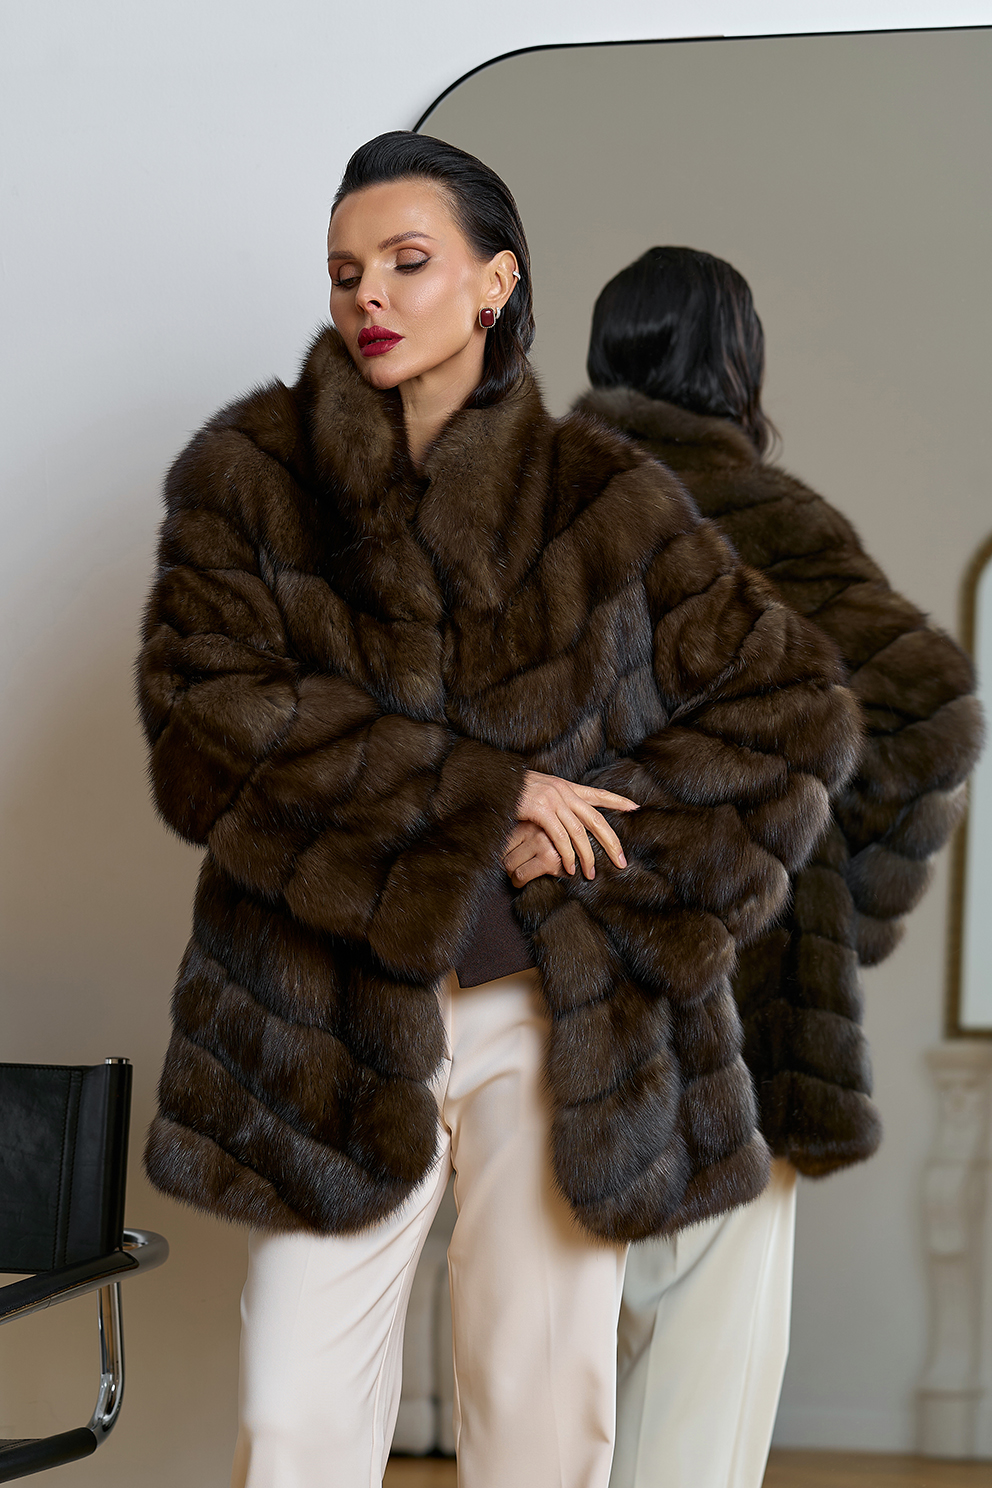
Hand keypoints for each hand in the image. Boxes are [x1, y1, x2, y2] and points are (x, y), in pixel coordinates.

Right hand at [508, 770, 638, 881]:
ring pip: (579, 833)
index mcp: (565, 787)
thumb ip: (554, 801)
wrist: (492, 781)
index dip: (617, 801)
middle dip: (610, 842)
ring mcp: (553, 800)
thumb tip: (564, 815)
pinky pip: (560, 838)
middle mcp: (563, 792)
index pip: (597, 794)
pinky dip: (567, 855)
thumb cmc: (512, 790)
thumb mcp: (539, 791)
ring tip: (591, 874)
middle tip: (621, 861)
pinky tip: (569, 868)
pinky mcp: (540, 810)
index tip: (634, 807)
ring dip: (587, 856)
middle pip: (596, 819)